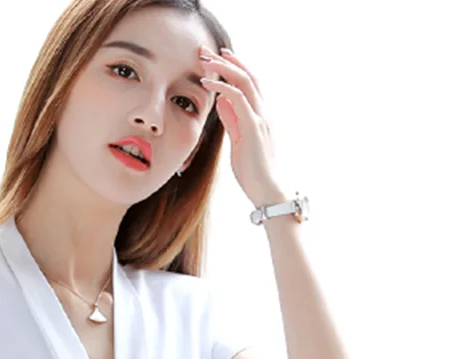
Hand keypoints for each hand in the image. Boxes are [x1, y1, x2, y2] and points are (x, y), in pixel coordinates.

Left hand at [197, 46, 284, 205]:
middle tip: (210, 52)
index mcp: (261, 116)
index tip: (219, 59)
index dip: (236, 69)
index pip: (250, 84)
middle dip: (229, 62)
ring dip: (224, 68)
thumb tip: (222, 103)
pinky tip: (208, 83)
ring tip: (206, 61)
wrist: (267, 191)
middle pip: (249, 76)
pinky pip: (238, 99)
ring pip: (245, 82)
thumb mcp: (238, 142)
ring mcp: (261, 119)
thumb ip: (232, 121)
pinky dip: (222, 87)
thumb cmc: (253, 172)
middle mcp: (264, 113)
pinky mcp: (254, 128)